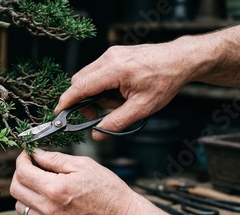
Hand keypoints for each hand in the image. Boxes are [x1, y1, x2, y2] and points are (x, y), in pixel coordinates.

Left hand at [10, 149, 138, 214]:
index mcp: (55, 189)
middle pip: (16, 189)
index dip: (22, 159)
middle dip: (20, 174)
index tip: (28, 154)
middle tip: (32, 167)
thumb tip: (36, 154)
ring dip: (25, 192)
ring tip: (40, 183)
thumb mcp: (83, 165)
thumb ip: (55, 159)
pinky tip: (47, 198)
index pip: (22, 172)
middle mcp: (48, 209)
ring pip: (20, 206)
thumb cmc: (107, 190)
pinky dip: (33, 207)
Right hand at [56, 41, 194, 140]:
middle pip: (79, 81)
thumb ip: (116, 122)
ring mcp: (111, 54)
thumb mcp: (142, 108)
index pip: (80, 87)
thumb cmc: (164, 81)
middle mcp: (109, 58)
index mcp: (115, 70)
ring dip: (95, 94)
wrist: (180, 60)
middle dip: (83, 101)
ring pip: (88, 77)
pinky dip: (102, 86)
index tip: (59, 114)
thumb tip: (97, 134)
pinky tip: (119, 93)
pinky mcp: (114, 54)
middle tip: (97, 115)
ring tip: (117, 102)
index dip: (66, 101)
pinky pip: (97, 72)